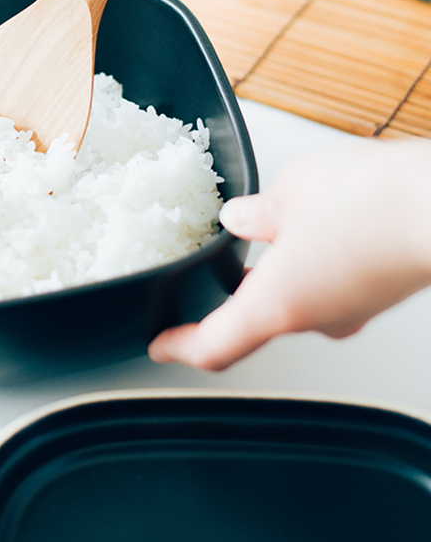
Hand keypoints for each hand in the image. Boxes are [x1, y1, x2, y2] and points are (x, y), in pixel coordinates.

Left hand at [148, 139, 430, 369]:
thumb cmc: (371, 202)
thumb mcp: (287, 193)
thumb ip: (255, 214)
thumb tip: (240, 219)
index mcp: (276, 304)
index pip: (214, 345)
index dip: (180, 348)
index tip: (162, 346)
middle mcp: (315, 319)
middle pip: (254, 319)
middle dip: (233, 293)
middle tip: (213, 271)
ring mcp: (351, 309)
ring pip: (295, 299)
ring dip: (275, 271)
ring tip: (267, 231)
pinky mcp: (378, 292)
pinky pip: (327, 284)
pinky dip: (308, 263)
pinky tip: (311, 227)